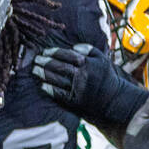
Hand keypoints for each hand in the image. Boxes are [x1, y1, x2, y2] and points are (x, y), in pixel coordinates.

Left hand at [32, 43, 148, 127]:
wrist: (115, 101)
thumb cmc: (107, 78)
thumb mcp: (103, 60)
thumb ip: (89, 50)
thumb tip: (73, 47)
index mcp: (89, 63)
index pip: (67, 55)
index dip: (53, 52)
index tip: (44, 52)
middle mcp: (83, 74)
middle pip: (59, 66)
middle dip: (45, 62)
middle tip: (35, 60)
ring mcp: (78, 88)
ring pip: (57, 79)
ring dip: (43, 74)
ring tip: (34, 70)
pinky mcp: (75, 101)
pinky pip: (59, 94)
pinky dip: (49, 89)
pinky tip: (41, 85)